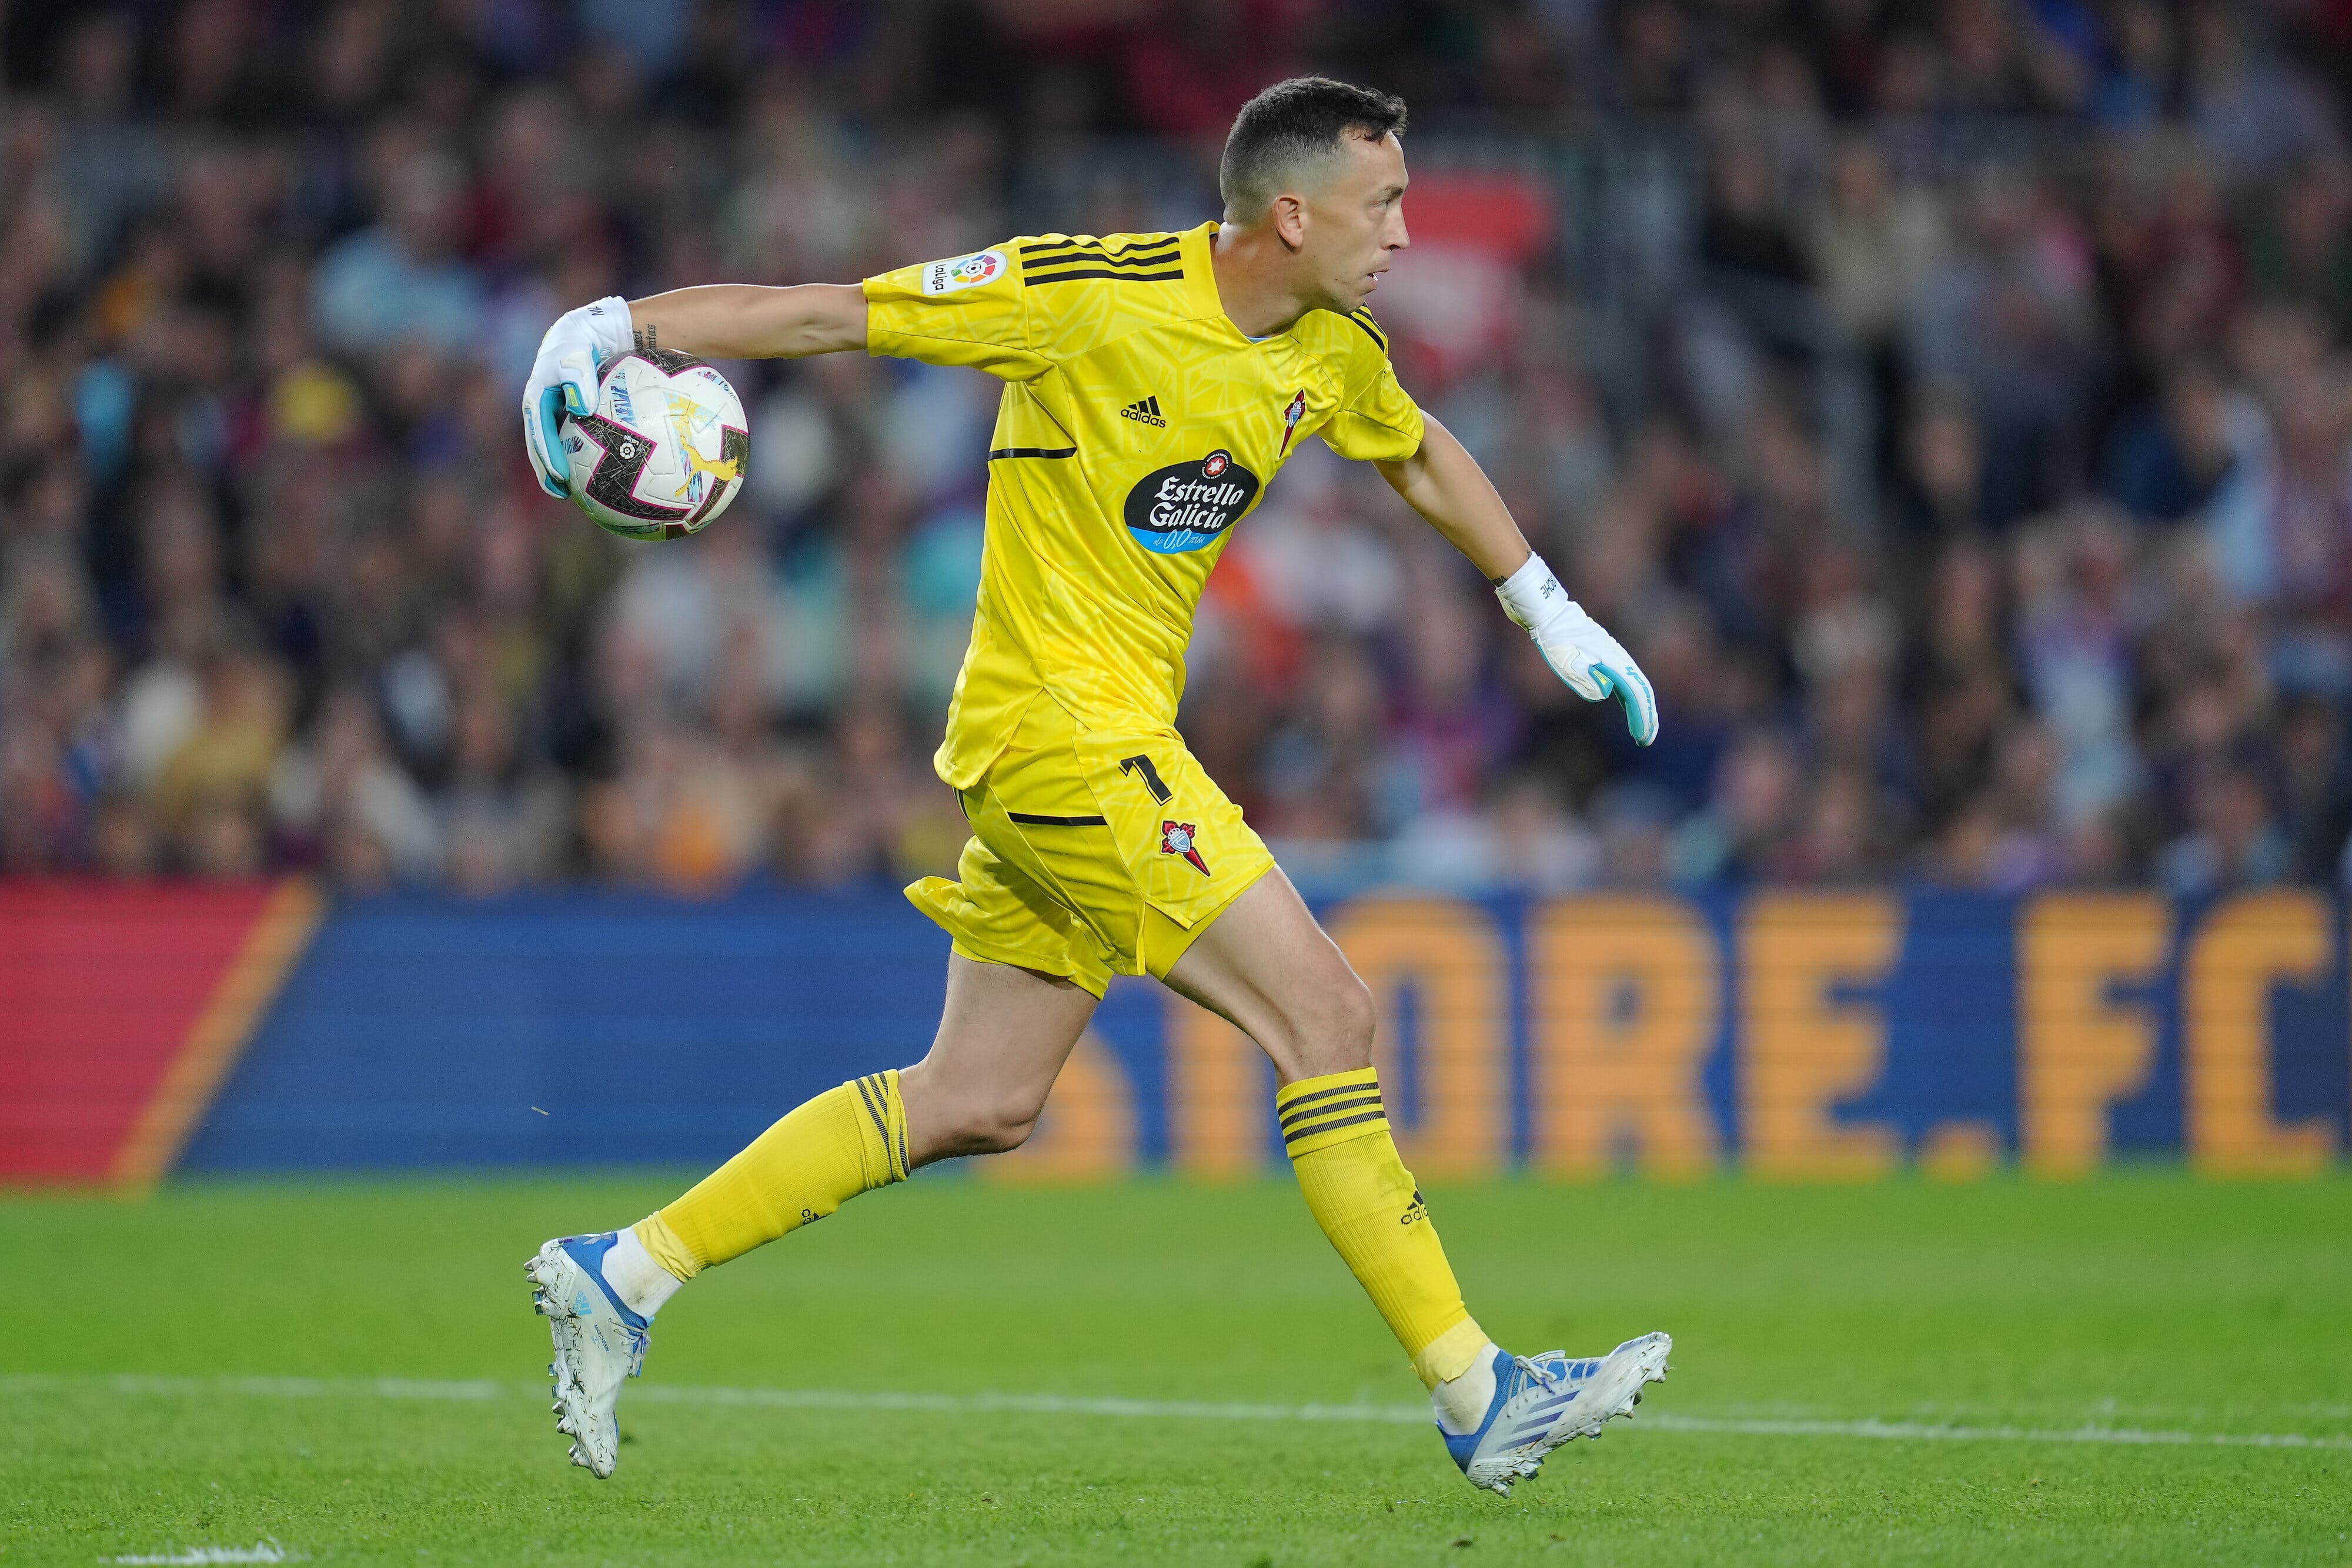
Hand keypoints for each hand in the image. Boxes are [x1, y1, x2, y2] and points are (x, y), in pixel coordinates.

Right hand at [520, 296, 632, 498]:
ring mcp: (560, 409)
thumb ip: (579, 376)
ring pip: (561, 442)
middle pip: (543, 442)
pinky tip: (607, 472)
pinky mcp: (577, 412)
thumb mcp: (579, 350)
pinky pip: (582, 437)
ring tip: (579, 493)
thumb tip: (582, 409)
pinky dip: (589, 455)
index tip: (558, 476)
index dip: (546, 454)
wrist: (598, 327)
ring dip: (565, 467)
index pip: (539, 430)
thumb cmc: (586, 338)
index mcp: (538, 394)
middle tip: (561, 492)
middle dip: (548, 469)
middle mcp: (546, 404)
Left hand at [1495, 555, 1658, 745]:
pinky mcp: (1599, 651)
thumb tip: (1604, 692)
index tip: (1644, 739)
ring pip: (1632, 682)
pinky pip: (1620, 676)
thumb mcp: (1564, 659)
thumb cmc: (1552, 634)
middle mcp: (1615, 656)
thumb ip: (1584, 678)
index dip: (1642, 717)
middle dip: (1645, 715)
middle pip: (1639, 689)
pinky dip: (1625, 693)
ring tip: (1639, 726)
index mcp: (1611, 659)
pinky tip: (1620, 697)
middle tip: (1646, 739)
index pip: (1635, 693)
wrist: (1543, 608)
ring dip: (1637, 706)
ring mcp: (1608, 652)